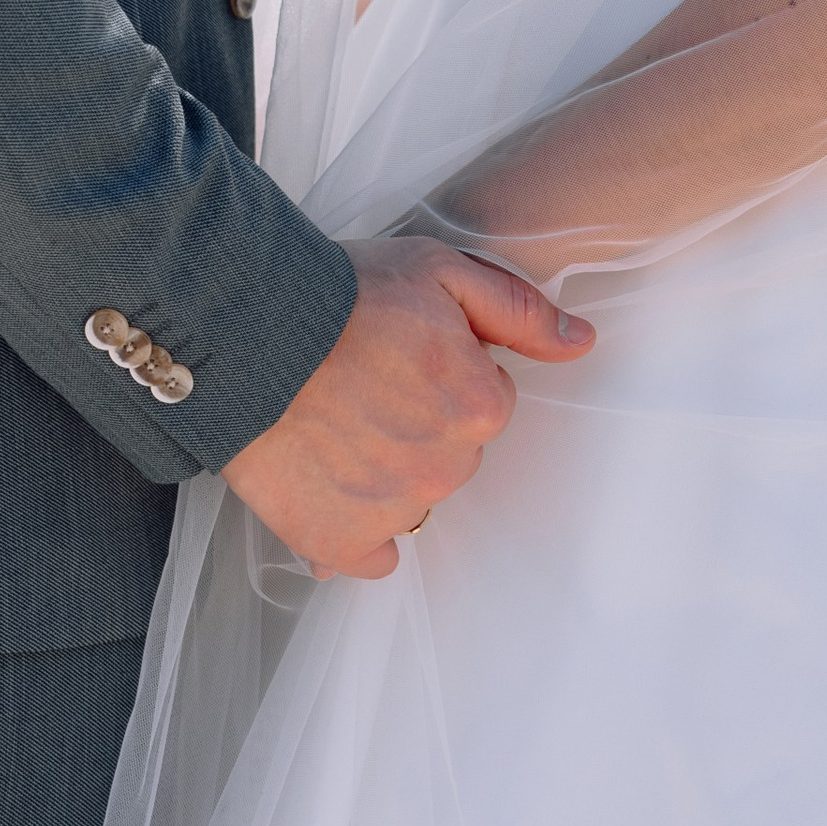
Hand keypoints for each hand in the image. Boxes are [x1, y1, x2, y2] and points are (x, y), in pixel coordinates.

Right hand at [222, 240, 594, 581]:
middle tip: (362, 382)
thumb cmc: (341, 295)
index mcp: (481, 407)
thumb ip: (520, 311)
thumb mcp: (441, 271)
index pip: (484, 402)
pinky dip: (352, 530)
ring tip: (331, 421)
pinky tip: (327, 484)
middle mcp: (446, 469)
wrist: (246, 332)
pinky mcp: (338, 540)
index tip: (399, 353)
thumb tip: (580, 343)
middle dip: (416, 422)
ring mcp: (393, 511)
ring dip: (381, 471)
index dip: (443, 372)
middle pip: (449, 455)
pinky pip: (369, 554)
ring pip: (408, 498)